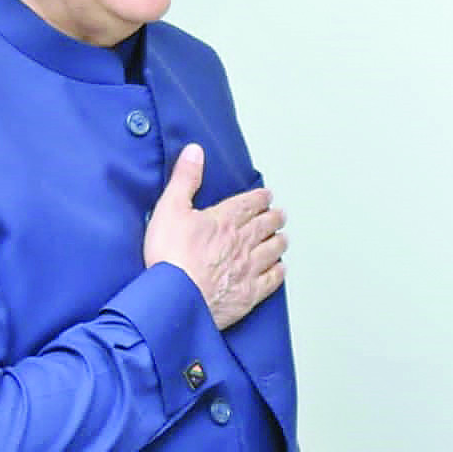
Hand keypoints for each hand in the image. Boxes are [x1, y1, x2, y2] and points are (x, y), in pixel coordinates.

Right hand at [143, 144, 286, 329]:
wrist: (175, 299)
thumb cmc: (169, 257)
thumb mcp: (169, 209)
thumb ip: (184, 179)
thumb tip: (195, 152)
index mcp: (225, 220)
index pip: (250, 203)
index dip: (261, 198)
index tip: (267, 195)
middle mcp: (242, 242)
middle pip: (266, 225)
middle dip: (274, 217)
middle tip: (279, 215)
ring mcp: (249, 268)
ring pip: (273, 250)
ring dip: (279, 241)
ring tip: (282, 238)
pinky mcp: (249, 293)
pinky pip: (272, 279)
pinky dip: (278, 272)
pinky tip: (280, 270)